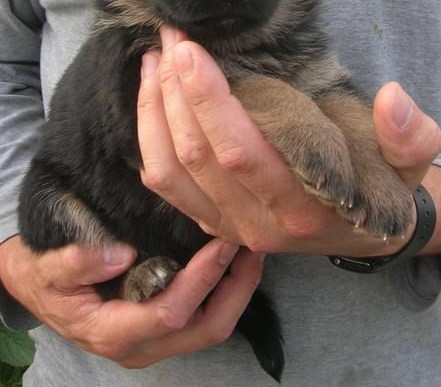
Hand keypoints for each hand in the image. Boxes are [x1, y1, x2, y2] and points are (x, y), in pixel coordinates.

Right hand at [0, 235, 262, 366]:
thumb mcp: (47, 267)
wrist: (39, 290)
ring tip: (251, 253)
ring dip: (236, 293)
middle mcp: (139, 345)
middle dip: (235, 290)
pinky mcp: (160, 332)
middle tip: (250, 248)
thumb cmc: (45, 278)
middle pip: (204, 330)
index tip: (220, 245)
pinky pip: (202, 321)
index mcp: (112, 331)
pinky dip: (224, 294)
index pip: (169, 313)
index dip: (200, 281)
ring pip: (209, 330)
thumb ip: (76, 263)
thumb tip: (120, 255)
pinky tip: (232, 264)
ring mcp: (152, 343)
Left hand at [138, 26, 440, 256]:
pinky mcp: (210, 221)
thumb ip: (408, 136)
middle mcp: (257, 223)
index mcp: (303, 206)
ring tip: (155, 59)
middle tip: (171, 38)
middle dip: (176, 90)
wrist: (362, 230)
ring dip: (154, 110)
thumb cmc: (380, 188)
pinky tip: (152, 97)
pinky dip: (149, 138)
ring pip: (169, 170)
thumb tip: (392, 98)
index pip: (242, 151)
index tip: (191, 49)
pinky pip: (164, 184)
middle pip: (197, 155)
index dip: (209, 99)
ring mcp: (227, 227)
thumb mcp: (408, 163)